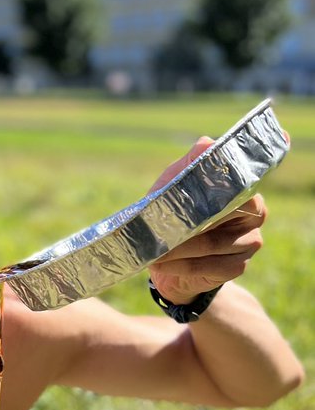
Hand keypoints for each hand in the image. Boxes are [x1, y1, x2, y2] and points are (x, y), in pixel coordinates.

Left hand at [147, 136, 275, 303]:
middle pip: (222, 218)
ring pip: (212, 245)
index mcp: (246, 191)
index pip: (238, 188)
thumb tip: (206, 142)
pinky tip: (161, 264)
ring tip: (154, 249)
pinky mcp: (237, 267)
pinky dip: (180, 266)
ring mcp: (249, 244)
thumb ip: (191, 164)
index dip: (217, 191)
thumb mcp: (175, 186)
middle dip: (189, 224)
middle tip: (160, 228)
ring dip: (179, 249)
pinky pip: (208, 267)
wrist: (169, 259)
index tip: (196, 196)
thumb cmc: (174, 214)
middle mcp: (255, 216)